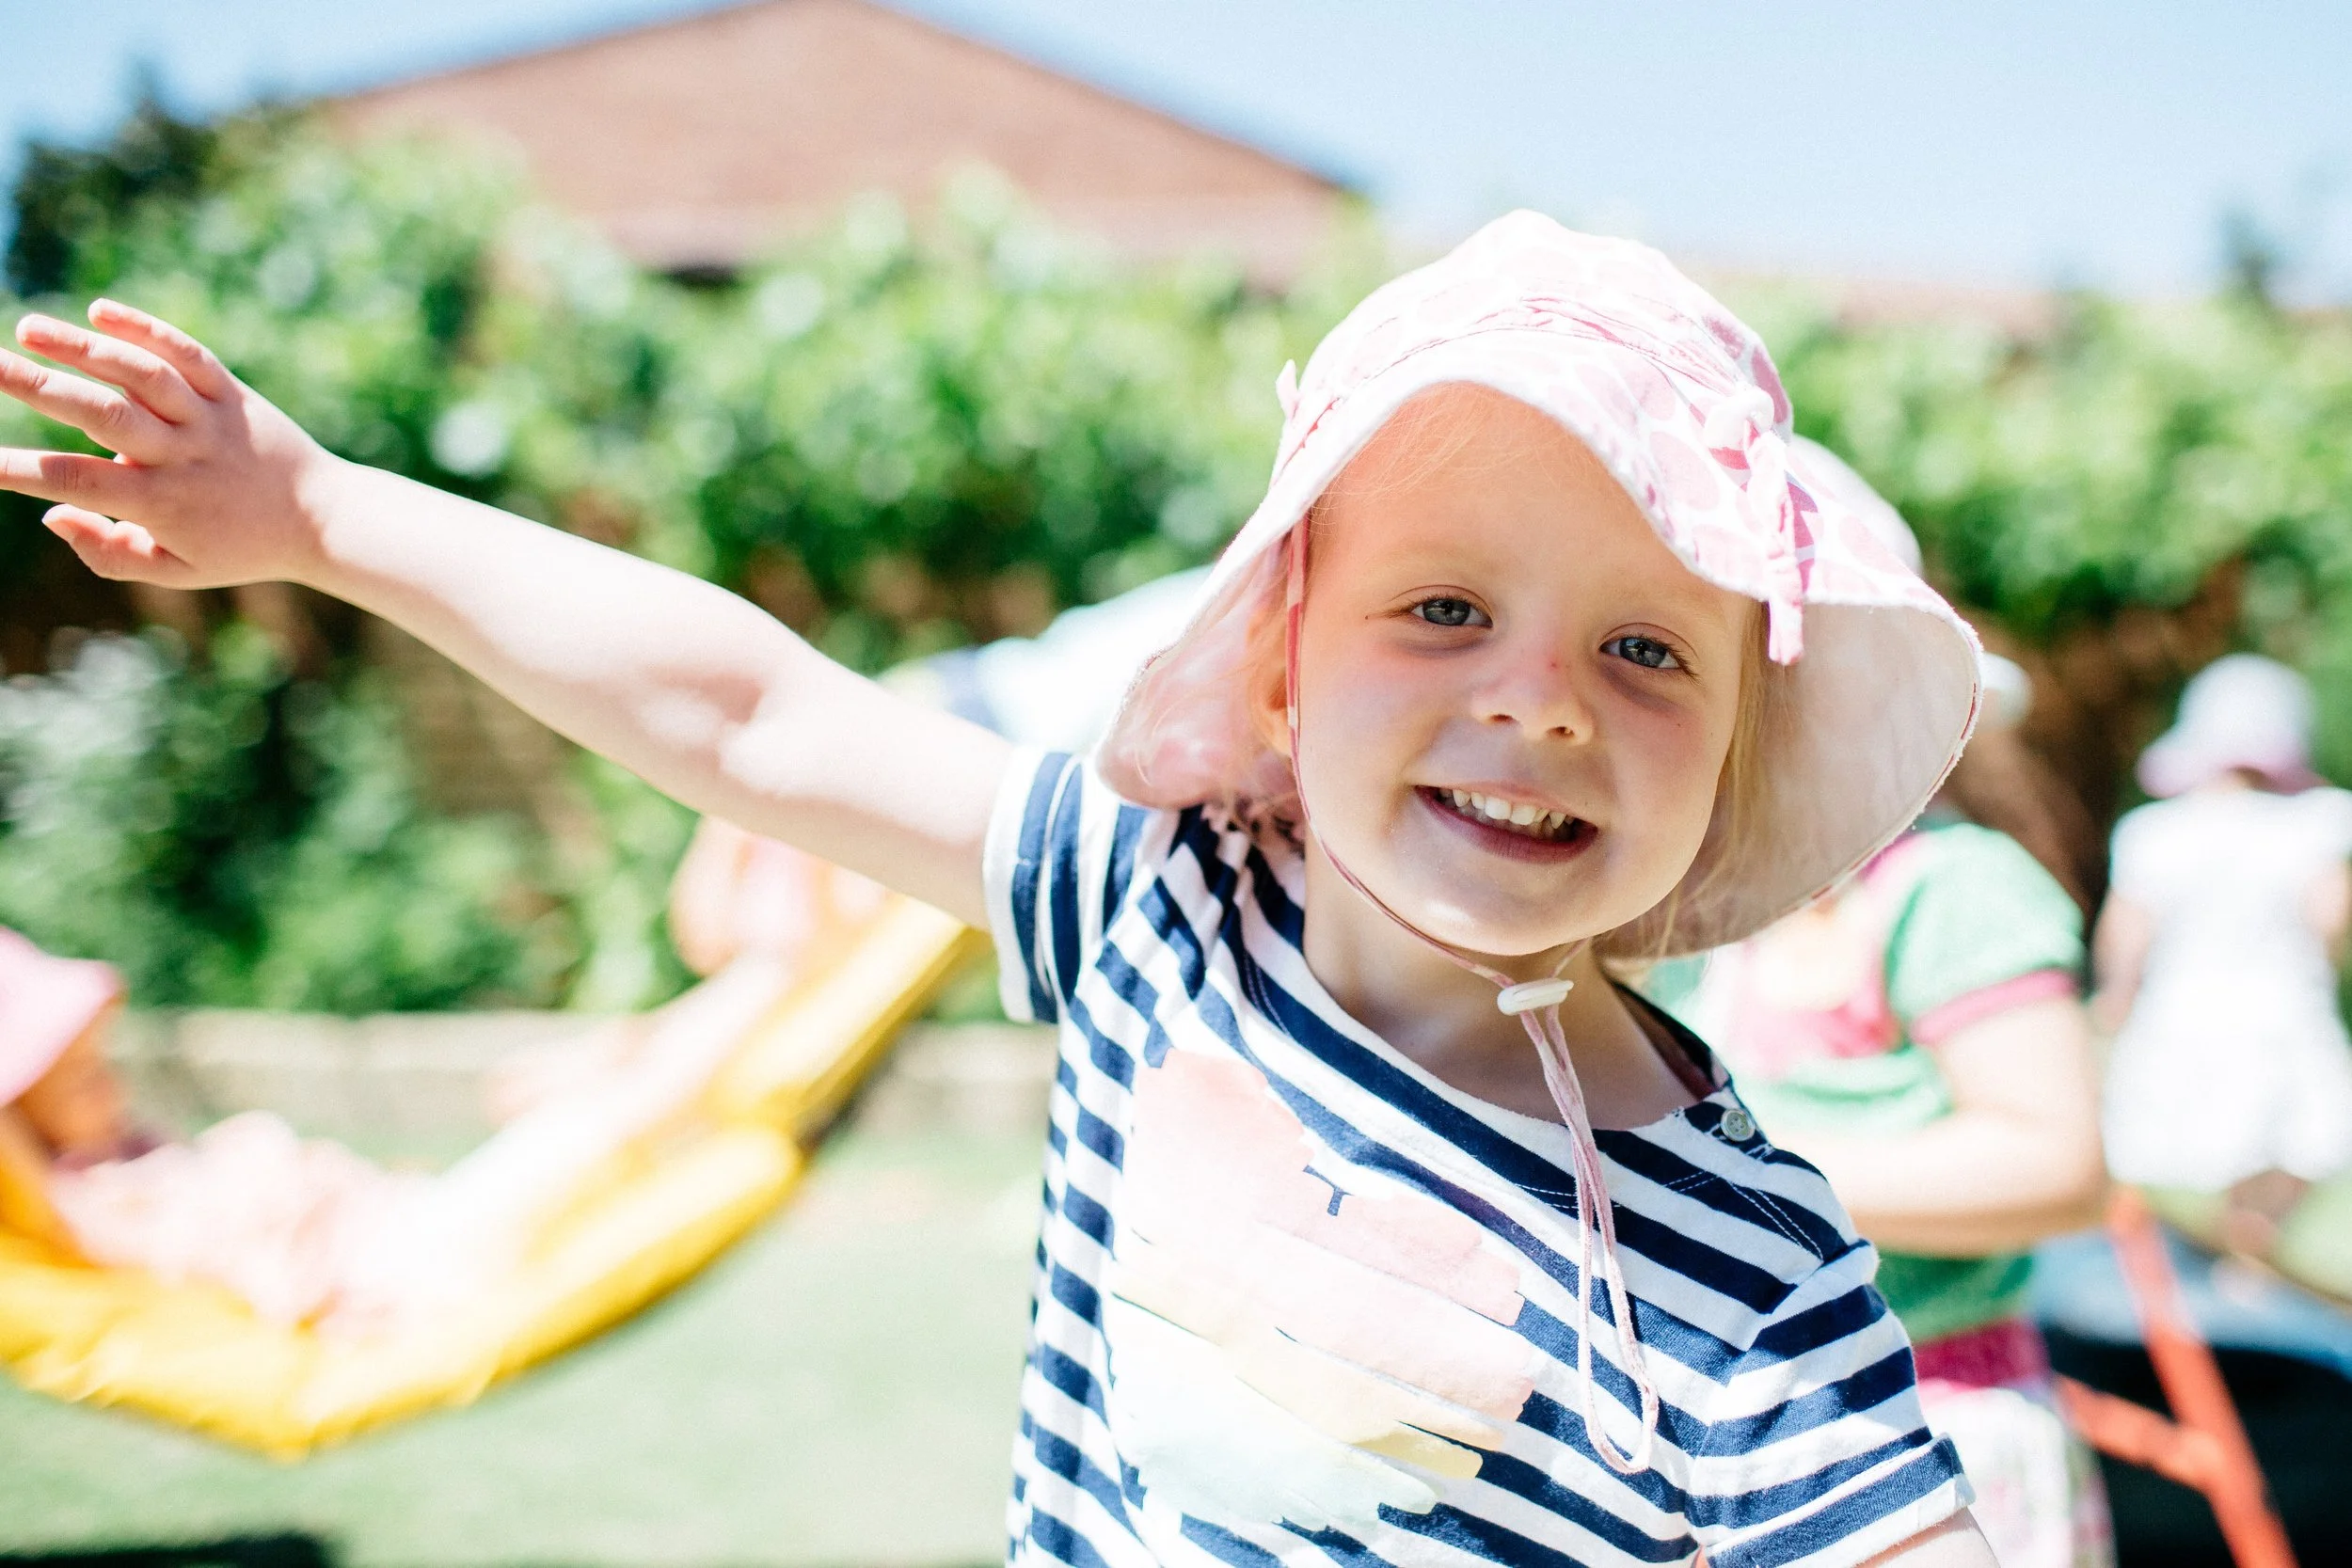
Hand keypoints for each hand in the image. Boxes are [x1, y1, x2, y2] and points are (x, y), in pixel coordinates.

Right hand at [0, 300, 339, 587]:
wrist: (322, 518)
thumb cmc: (240, 547)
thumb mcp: (178, 570)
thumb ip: (110, 553)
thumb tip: (50, 516)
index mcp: (160, 503)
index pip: (77, 480)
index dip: (21, 468)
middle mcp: (182, 455)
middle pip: (101, 415)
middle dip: (38, 387)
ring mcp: (208, 419)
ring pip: (143, 376)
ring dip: (85, 348)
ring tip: (28, 329)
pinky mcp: (233, 392)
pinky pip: (188, 354)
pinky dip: (147, 329)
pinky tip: (101, 311)